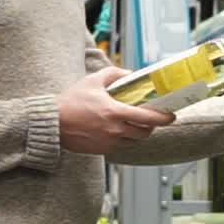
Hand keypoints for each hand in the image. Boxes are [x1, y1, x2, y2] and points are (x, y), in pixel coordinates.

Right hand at [56, 67, 175, 154]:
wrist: (52, 123)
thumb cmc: (71, 101)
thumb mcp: (93, 81)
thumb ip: (114, 74)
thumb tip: (130, 73)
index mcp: (115, 113)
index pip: (148, 118)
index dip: (164, 118)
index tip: (171, 115)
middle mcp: (114, 130)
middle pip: (145, 132)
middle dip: (151, 125)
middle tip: (152, 117)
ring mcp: (108, 142)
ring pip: (134, 140)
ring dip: (138, 132)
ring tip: (135, 122)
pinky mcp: (102, 150)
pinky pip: (121, 145)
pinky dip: (124, 138)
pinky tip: (118, 128)